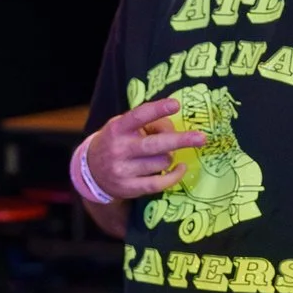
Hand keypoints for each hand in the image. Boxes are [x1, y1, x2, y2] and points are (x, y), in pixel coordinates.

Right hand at [85, 96, 207, 202]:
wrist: (91, 172)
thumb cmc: (116, 142)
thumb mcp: (123, 126)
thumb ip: (147, 124)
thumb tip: (174, 131)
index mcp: (117, 128)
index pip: (138, 116)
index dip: (157, 110)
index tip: (176, 104)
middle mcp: (119, 149)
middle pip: (155, 144)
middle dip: (179, 140)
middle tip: (201, 138)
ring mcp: (123, 171)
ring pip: (162, 162)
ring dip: (170, 156)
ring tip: (163, 154)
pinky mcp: (130, 188)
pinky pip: (160, 182)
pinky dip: (175, 175)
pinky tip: (181, 168)